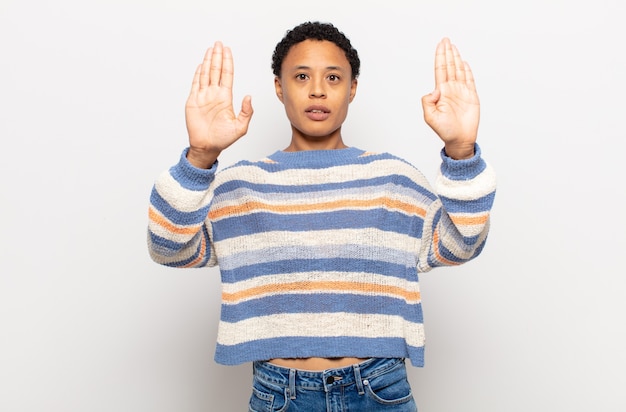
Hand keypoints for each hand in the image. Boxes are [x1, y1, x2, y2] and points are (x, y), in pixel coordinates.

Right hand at [185, 42, 252, 167]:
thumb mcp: (240, 127)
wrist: (207, 146)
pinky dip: (198, 74)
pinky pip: (195, 84)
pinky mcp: (193, 101)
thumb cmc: (223, 139)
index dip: (227, 62)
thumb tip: (249, 97)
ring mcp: (203, 96)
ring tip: (211, 49)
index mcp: (225, 98)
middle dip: (218, 56)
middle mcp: (214, 94)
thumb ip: (246, 112)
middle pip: (216, 70)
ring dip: (208, 61)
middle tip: (219, 43)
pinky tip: (201, 65)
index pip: (227, 75)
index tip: (228, 50)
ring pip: (206, 74)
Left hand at [421, 38, 478, 159]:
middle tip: (446, 40)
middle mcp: (451, 89)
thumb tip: (435, 90)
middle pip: (449, 66)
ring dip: (456, 58)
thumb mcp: (430, 117)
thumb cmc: (444, 131)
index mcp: (441, 92)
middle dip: (447, 53)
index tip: (441, 45)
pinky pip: (470, 80)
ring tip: (453, 46)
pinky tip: (464, 62)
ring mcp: (462, 92)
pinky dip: (467, 71)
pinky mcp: (472, 97)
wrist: (459, 140)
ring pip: (459, 70)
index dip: (440, 57)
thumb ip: (428, 102)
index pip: (440, 70)